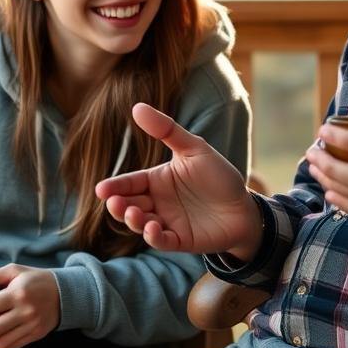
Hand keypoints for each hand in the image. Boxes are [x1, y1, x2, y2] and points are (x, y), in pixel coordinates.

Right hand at [96, 103, 262, 258]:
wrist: (245, 207)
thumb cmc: (219, 176)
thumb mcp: (194, 149)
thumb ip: (167, 130)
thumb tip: (136, 106)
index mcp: (157, 180)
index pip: (129, 183)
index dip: (114, 187)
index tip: (101, 190)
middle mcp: (158, 202)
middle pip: (129, 205)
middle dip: (118, 206)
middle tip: (114, 203)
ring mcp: (167, 222)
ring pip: (140, 224)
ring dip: (133, 221)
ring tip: (134, 213)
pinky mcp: (180, 240)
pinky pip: (161, 241)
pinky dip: (153, 237)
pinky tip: (152, 228)